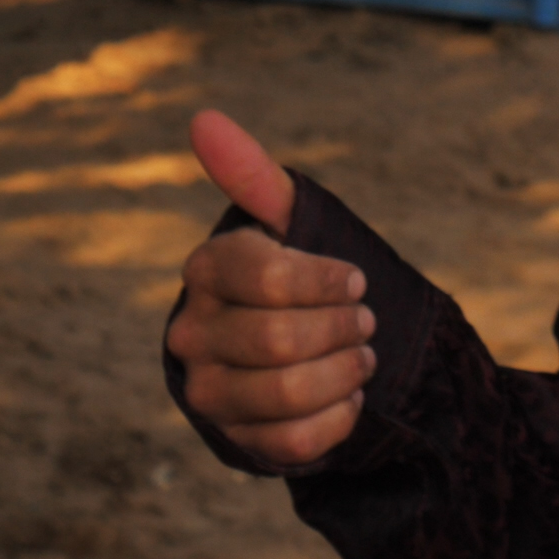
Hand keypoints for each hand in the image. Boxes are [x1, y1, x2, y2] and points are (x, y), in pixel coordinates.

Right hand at [166, 110, 377, 466]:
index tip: (355, 281)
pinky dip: (337, 419)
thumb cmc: (303, 276)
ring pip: (286, 392)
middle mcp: (192, 333)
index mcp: (207, 270)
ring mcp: (208, 392)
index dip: (324, 282)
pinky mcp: (236, 440)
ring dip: (344, 373)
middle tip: (366, 323)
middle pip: (277, 341)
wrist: (312, 352)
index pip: (265, 277)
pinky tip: (348, 398)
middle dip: (341, 330)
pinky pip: (293, 440)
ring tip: (362, 357)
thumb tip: (203, 118)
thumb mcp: (290, 224)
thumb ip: (253, 175)